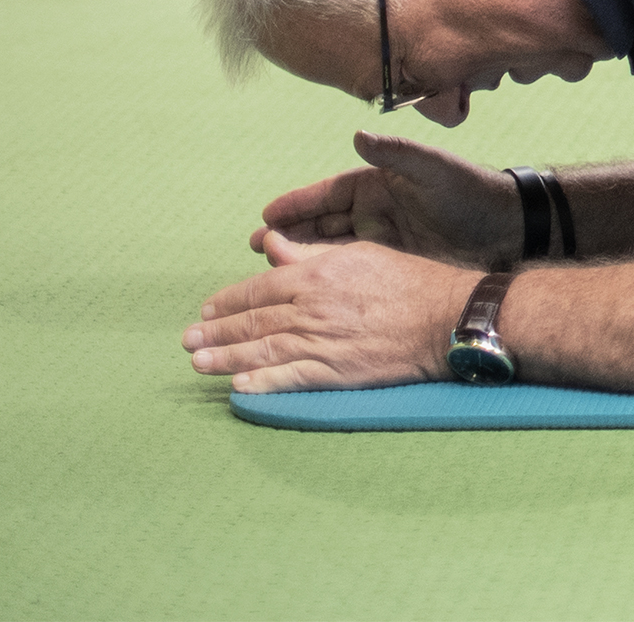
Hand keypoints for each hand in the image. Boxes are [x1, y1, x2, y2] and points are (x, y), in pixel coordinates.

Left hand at [184, 232, 469, 393]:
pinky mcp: (334, 371)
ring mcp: (321, 342)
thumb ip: (312, 254)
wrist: (445, 317)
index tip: (207, 309)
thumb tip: (273, 248)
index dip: (229, 301)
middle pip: (253, 322)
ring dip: (225, 358)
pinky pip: (288, 378)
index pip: (259, 289)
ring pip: (261, 351)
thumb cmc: (409, 280)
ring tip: (198, 362)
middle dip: (215, 331)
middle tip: (188, 339)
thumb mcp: (360, 254)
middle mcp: (312, 309)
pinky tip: (238, 386)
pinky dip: (260, 383)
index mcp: (316, 275)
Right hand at [257, 129, 518, 267]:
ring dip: (300, 256)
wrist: (506, 228)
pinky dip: (326, 277)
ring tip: (268, 267)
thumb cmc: (470, 190)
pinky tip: (304, 288)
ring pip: (330, 248)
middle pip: (321, 223)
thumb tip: (358, 134)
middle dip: (288, 233)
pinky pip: (349, 271)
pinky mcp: (389, 264)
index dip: (298, 204)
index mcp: (378, 183)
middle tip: (256, 245)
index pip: (328, 193)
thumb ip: (396, 154)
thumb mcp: (433, 169)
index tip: (268, 214)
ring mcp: (380, 238)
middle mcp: (374, 210)